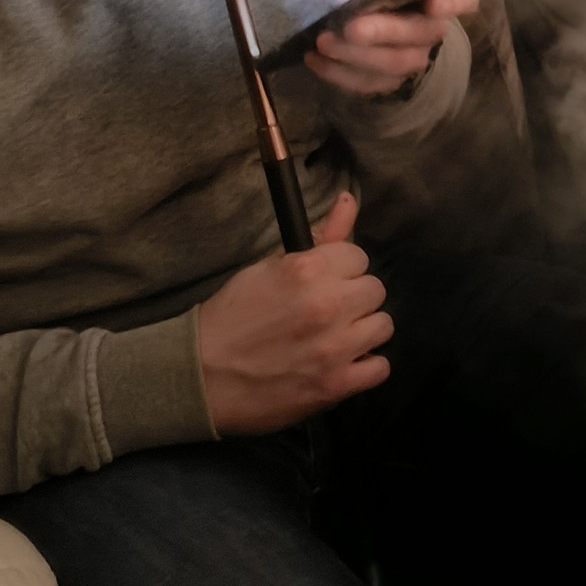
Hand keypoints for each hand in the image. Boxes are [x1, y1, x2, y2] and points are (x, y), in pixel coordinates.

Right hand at [197, 191, 392, 435]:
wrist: (201, 376)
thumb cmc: (231, 317)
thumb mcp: (268, 267)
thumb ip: (319, 237)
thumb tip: (349, 200)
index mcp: (308, 270)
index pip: (359, 257)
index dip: (342, 269)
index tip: (326, 282)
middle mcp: (327, 305)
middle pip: (375, 290)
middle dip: (354, 298)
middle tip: (330, 311)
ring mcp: (334, 348)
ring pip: (383, 326)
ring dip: (363, 331)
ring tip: (337, 337)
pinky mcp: (335, 385)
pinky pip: (380, 369)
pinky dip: (365, 367)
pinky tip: (343, 364)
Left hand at [306, 0, 481, 96]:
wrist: (362, 6)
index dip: (454, 2)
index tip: (435, 4)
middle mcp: (433, 27)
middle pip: (421, 35)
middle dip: (385, 32)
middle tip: (352, 27)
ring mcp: (411, 56)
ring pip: (394, 65)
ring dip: (357, 55)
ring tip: (323, 41)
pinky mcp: (386, 79)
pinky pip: (369, 84)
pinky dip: (340, 74)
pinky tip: (315, 59)